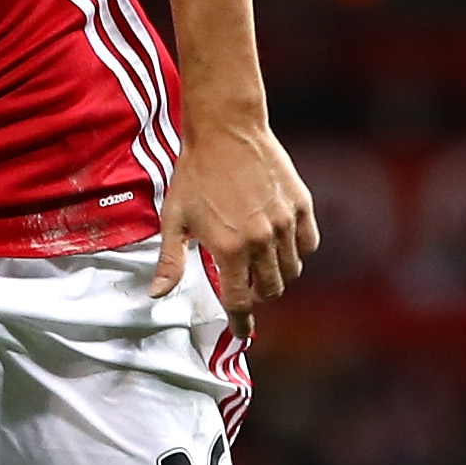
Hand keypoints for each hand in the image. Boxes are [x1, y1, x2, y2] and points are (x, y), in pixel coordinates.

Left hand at [154, 111, 317, 313]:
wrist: (226, 133)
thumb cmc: (194, 176)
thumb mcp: (174, 220)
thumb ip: (170, 261)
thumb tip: (157, 295)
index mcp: (229, 248)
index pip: (240, 301)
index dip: (241, 321)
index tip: (242, 332)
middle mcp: (263, 240)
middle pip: (270, 289)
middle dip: (257, 295)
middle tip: (244, 286)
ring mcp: (286, 223)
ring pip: (291, 270)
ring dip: (276, 275)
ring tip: (259, 265)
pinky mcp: (302, 206)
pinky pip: (308, 244)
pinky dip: (297, 252)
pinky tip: (279, 245)